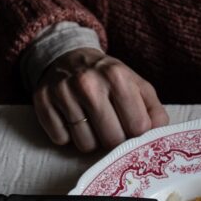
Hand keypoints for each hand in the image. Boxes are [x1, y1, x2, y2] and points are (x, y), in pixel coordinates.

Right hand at [33, 48, 168, 152]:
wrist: (68, 56)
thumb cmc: (109, 78)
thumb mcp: (138, 86)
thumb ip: (154, 112)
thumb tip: (158, 137)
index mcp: (118, 76)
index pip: (138, 128)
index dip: (137, 135)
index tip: (132, 130)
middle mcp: (89, 83)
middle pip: (111, 140)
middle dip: (114, 140)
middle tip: (111, 127)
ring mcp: (63, 91)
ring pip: (85, 144)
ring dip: (90, 140)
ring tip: (90, 121)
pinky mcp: (42, 101)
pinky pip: (60, 139)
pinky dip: (66, 135)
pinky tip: (70, 118)